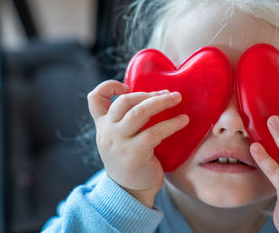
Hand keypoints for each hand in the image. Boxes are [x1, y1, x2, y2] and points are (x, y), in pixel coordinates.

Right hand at [87, 80, 188, 207]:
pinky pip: (154, 132)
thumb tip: (152, 98)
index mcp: (103, 126)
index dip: (108, 87)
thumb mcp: (120, 140)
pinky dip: (171, 124)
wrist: (130, 193)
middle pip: (124, 101)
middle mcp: (108, 132)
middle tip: (169, 93)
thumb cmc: (131, 161)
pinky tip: (184, 120)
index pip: (94, 99)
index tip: (127, 86)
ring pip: (139, 113)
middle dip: (148, 94)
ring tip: (177, 98)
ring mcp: (119, 143)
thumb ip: (125, 121)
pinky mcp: (134, 154)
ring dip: (161, 102)